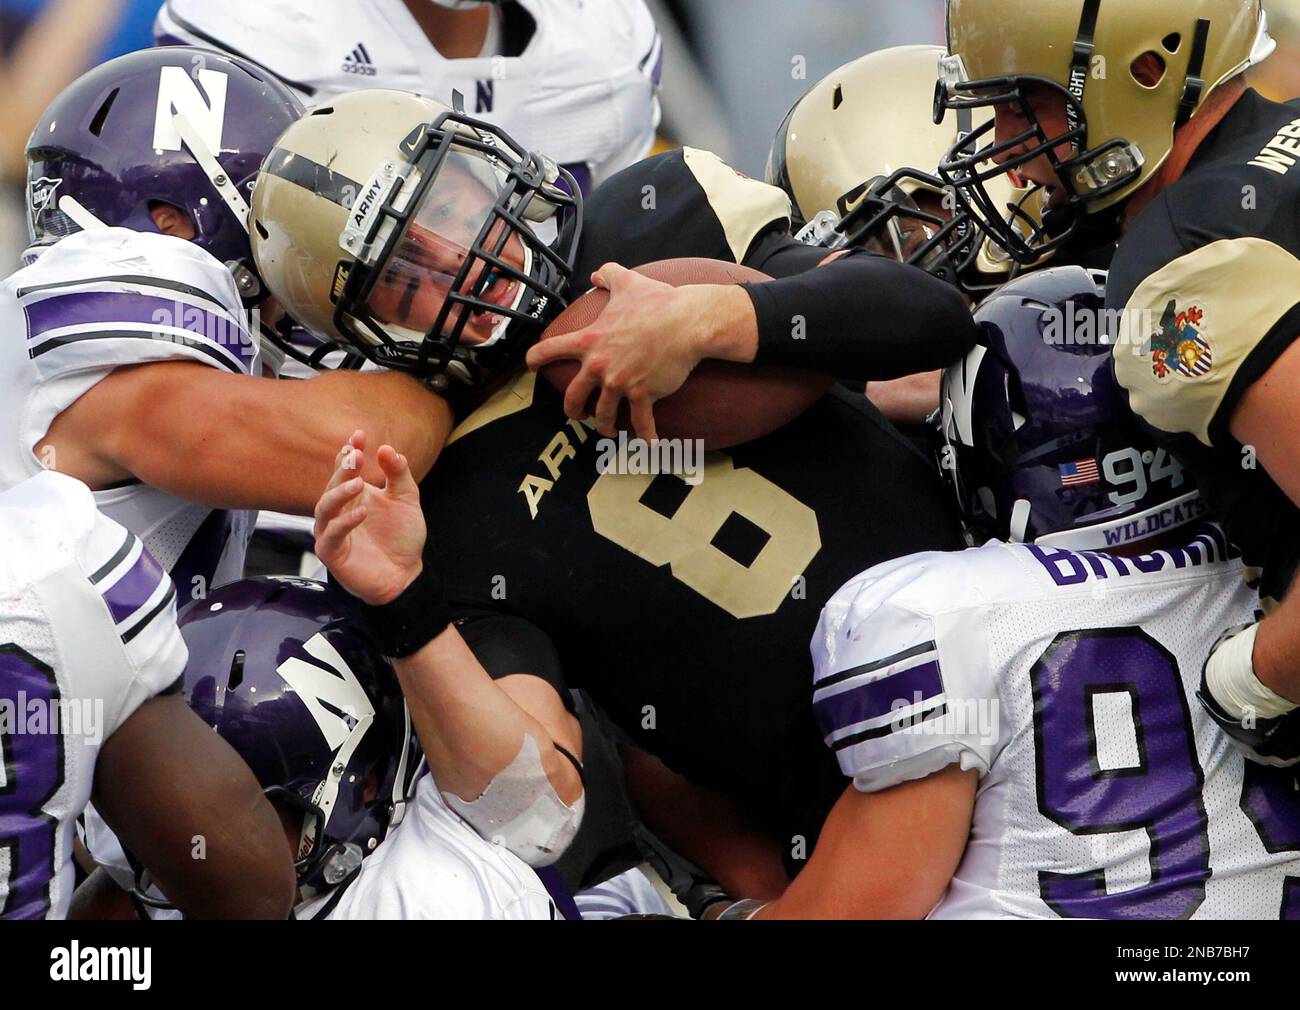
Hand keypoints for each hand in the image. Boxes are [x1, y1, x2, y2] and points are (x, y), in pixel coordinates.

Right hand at [313, 431, 425, 605]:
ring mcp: (332, 531)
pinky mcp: (332, 553)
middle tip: (356, 456)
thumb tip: (386, 448)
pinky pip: (331, 535)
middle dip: (343, 469)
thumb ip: (398, 473)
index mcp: (353, 494)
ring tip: (358, 483)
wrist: (406, 575)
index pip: (345, 468)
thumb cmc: (401, 537)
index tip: (360, 436)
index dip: (349, 451)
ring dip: (339, 493)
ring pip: (324, 507)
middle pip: (332, 484)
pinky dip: (344, 523)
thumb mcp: (406, 499)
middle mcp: (338, 511)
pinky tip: (362, 513)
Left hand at [525, 263, 750, 439]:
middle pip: (573, 395)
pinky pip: (640, 422)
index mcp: (590, 340)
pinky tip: (648, 442)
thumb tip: (597, 274)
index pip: (551, 349)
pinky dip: (644, 435)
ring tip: (608, 430)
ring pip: (602, 415)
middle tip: (576, 413)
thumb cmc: (659, 302)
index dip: (537, 358)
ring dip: (603, 426)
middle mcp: (600, 365)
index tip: (532, 366)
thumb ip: (609, 275)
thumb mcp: (628, 282)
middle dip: (572, 409)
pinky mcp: (642, 395)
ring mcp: (620, 383)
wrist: (687, 322)